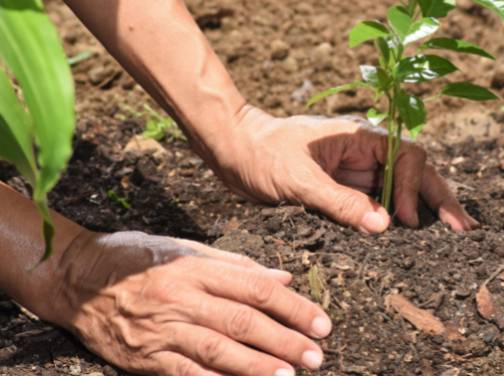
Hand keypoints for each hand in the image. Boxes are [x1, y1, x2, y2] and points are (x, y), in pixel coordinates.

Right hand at [50, 231, 330, 375]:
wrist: (75, 277)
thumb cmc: (135, 257)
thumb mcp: (186, 248)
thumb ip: (236, 265)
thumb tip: (282, 278)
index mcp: (197, 267)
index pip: (256, 288)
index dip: (292, 306)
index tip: (320, 321)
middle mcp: (182, 297)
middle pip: (243, 321)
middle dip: (284, 340)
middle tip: (316, 354)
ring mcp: (162, 329)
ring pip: (218, 350)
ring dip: (257, 366)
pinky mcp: (144, 357)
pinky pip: (185, 374)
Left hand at [215, 105, 477, 232]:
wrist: (235, 151)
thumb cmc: (262, 154)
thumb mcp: (298, 179)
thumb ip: (339, 201)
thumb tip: (384, 225)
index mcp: (360, 137)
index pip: (406, 156)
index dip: (411, 187)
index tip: (401, 219)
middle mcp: (367, 152)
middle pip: (416, 170)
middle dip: (440, 197)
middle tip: (465, 228)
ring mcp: (359, 171)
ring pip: (404, 187)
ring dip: (427, 208)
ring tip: (455, 232)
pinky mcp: (348, 189)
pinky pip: (382, 203)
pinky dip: (402, 217)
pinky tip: (417, 235)